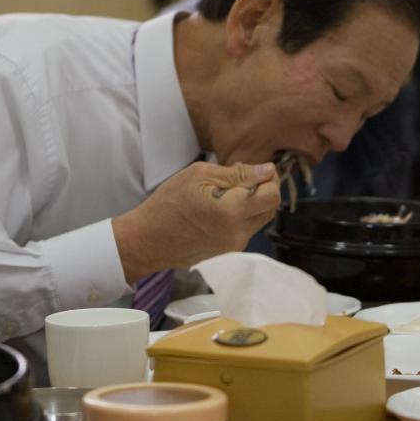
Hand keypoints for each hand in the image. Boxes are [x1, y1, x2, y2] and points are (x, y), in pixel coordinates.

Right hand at [112, 160, 280, 281]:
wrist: (146, 240)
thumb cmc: (168, 204)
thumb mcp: (199, 176)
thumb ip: (237, 174)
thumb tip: (267, 170)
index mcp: (233, 212)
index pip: (272, 194)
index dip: (270, 178)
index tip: (258, 168)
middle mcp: (238, 233)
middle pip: (270, 208)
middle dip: (265, 189)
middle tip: (243, 177)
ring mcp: (234, 246)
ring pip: (260, 219)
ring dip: (253, 203)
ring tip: (227, 191)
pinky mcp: (227, 252)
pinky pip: (246, 229)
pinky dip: (241, 215)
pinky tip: (220, 206)